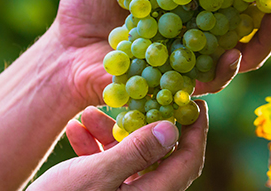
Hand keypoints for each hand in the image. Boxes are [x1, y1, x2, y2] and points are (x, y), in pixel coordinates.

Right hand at [28, 101, 208, 190]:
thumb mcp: (98, 174)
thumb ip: (136, 151)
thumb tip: (172, 128)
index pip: (187, 162)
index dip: (196, 131)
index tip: (193, 101)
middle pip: (155, 154)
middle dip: (139, 123)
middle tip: (135, 97)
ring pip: (127, 157)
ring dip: (110, 133)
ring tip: (87, 113)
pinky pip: (107, 166)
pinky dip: (93, 147)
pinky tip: (74, 129)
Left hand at [50, 0, 270, 107]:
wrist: (63, 47)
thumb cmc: (87, 3)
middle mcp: (195, 30)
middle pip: (247, 22)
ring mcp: (189, 60)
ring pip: (240, 55)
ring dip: (262, 38)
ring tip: (270, 19)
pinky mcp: (177, 85)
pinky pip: (209, 82)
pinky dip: (225, 69)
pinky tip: (232, 55)